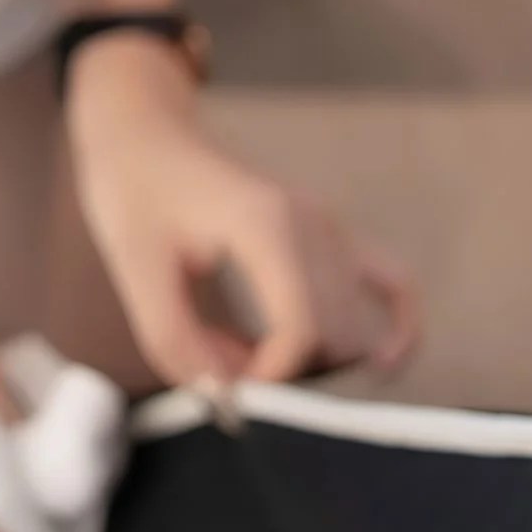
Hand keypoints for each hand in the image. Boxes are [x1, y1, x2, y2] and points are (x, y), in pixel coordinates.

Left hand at [66, 34, 419, 387]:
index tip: (227, 394)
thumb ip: (176, 340)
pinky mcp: (330, 235)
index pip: (300, 328)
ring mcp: (327, 227)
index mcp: (264, 225)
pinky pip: (392, 283)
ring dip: (303, 360)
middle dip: (279, 375)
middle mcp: (311, 224)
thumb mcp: (134, 268)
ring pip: (347, 327)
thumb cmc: (134, 192)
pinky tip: (384, 365)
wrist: (145, 135)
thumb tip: (223, 397)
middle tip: (215, 369)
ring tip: (236, 350)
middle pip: (327, 335)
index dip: (271, 379)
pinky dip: (397, 326)